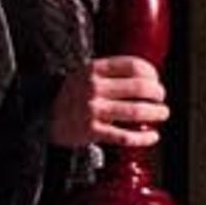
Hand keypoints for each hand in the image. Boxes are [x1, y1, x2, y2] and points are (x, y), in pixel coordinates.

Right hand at [46, 54, 166, 152]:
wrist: (43, 115)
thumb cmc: (72, 95)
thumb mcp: (85, 74)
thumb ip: (110, 72)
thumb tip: (146, 77)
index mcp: (94, 70)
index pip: (133, 66)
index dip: (151, 72)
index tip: (155, 79)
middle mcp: (94, 88)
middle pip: (139, 87)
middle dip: (157, 93)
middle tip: (160, 97)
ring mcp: (93, 110)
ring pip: (136, 111)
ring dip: (155, 113)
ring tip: (162, 113)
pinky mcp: (92, 131)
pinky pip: (124, 136)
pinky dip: (142, 138)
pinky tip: (151, 136)